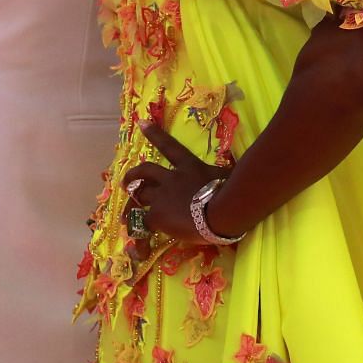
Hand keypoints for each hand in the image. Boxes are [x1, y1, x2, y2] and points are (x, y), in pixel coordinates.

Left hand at [124, 123, 224, 258]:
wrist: (221, 209)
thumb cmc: (231, 190)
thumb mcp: (229, 175)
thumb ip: (226, 173)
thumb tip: (238, 169)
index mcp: (189, 166)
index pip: (170, 146)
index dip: (155, 134)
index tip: (141, 122)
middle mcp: (171, 178)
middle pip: (146, 172)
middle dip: (134, 176)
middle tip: (126, 182)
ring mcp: (162, 196)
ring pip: (140, 195)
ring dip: (132, 203)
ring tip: (125, 214)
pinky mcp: (158, 215)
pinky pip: (142, 222)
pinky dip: (138, 229)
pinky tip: (136, 240)